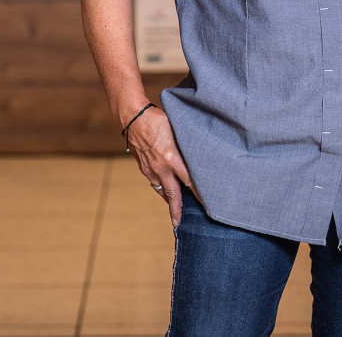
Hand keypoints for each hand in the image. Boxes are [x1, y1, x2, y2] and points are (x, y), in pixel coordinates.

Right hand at [126, 105, 196, 226]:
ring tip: (177, 210)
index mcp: (172, 159)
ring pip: (162, 190)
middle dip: (177, 210)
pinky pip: (154, 182)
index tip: (207, 205)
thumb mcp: (179, 131)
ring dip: (169, 200)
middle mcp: (161, 168)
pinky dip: (161, 189)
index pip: (190, 182)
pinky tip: (166, 190)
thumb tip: (202, 153)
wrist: (133, 117)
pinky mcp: (144, 167)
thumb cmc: (159, 120)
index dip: (199, 194)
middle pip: (172, 194)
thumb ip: (189, 145)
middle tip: (180, 224)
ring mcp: (150, 169)